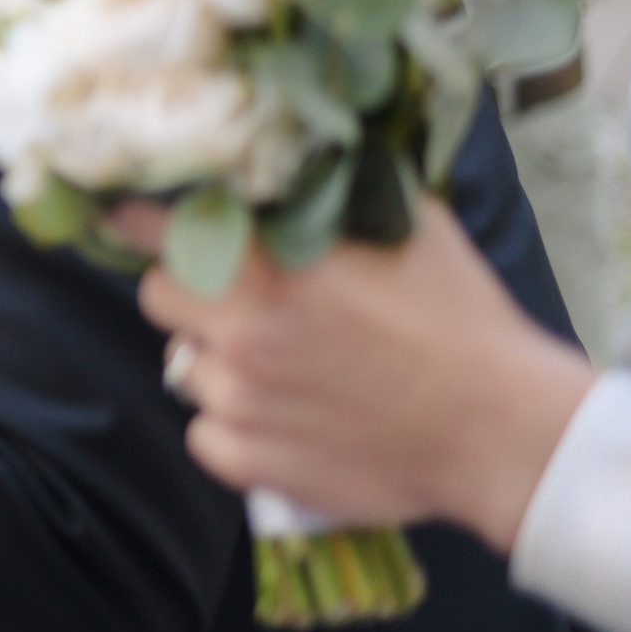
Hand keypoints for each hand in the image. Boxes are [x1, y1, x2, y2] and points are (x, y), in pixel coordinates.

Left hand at [137, 198, 594, 549]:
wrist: (499, 430)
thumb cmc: (460, 321)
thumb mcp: (404, 228)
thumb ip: (330, 200)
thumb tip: (291, 169)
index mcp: (266, 271)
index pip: (154, 231)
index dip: (139, 222)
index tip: (131, 220)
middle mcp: (238, 335)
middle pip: (159, 298)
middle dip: (190, 294)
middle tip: (238, 302)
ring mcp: (239, 403)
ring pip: (185, 370)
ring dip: (218, 364)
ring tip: (281, 369)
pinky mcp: (249, 462)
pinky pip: (206, 436)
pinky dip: (231, 428)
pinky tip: (281, 420)